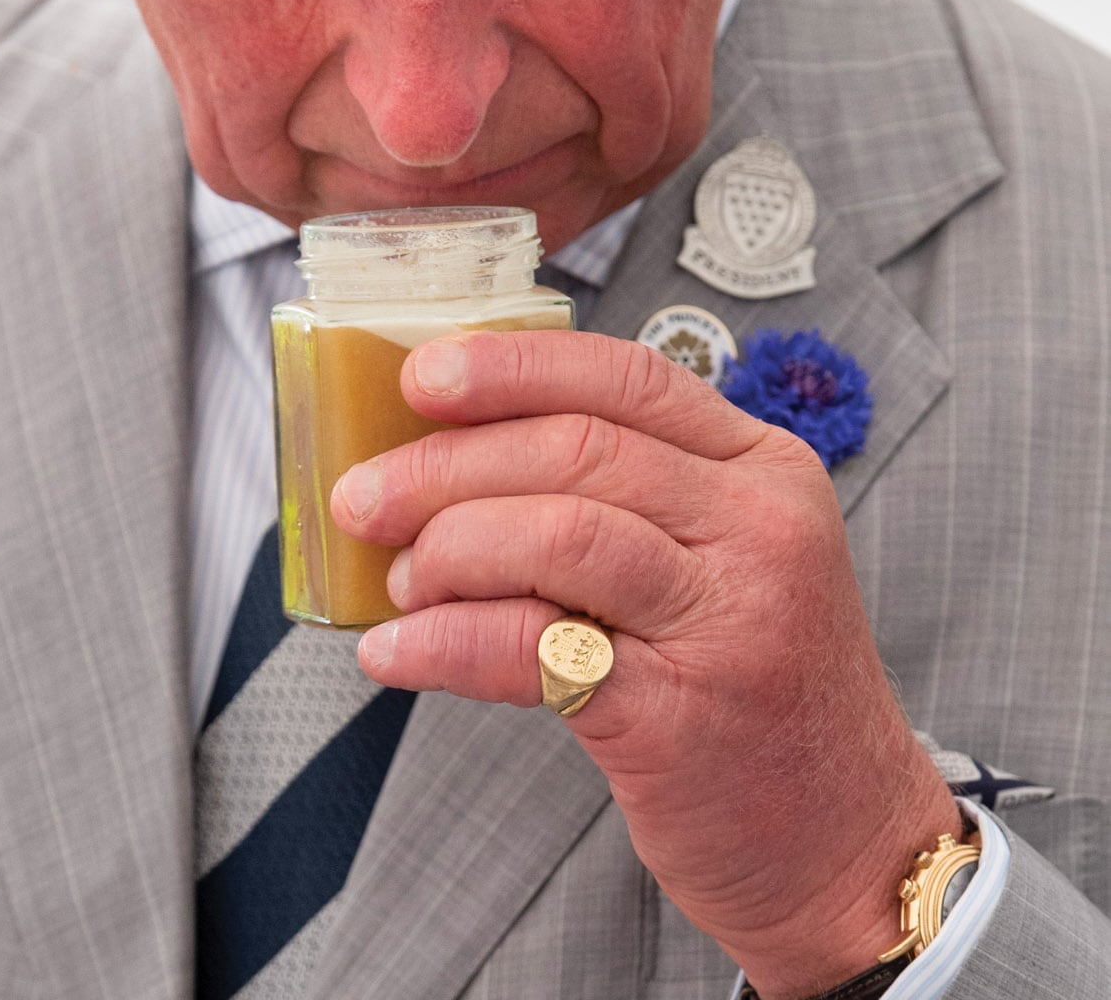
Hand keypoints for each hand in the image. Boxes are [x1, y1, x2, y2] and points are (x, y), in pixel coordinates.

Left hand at [330, 328, 958, 999]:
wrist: (849, 847)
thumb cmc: (760, 685)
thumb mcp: (730, 557)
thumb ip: (632, 493)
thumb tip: (457, 451)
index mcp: (765, 469)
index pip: (626, 378)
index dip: (511, 368)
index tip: (419, 378)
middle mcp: (759, 530)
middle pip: (576, 449)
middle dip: (445, 464)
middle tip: (365, 495)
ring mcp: (728, 621)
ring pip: (558, 533)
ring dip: (447, 547)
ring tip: (397, 579)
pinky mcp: (681, 718)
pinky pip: (534, 651)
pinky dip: (444, 644)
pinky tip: (396, 653)